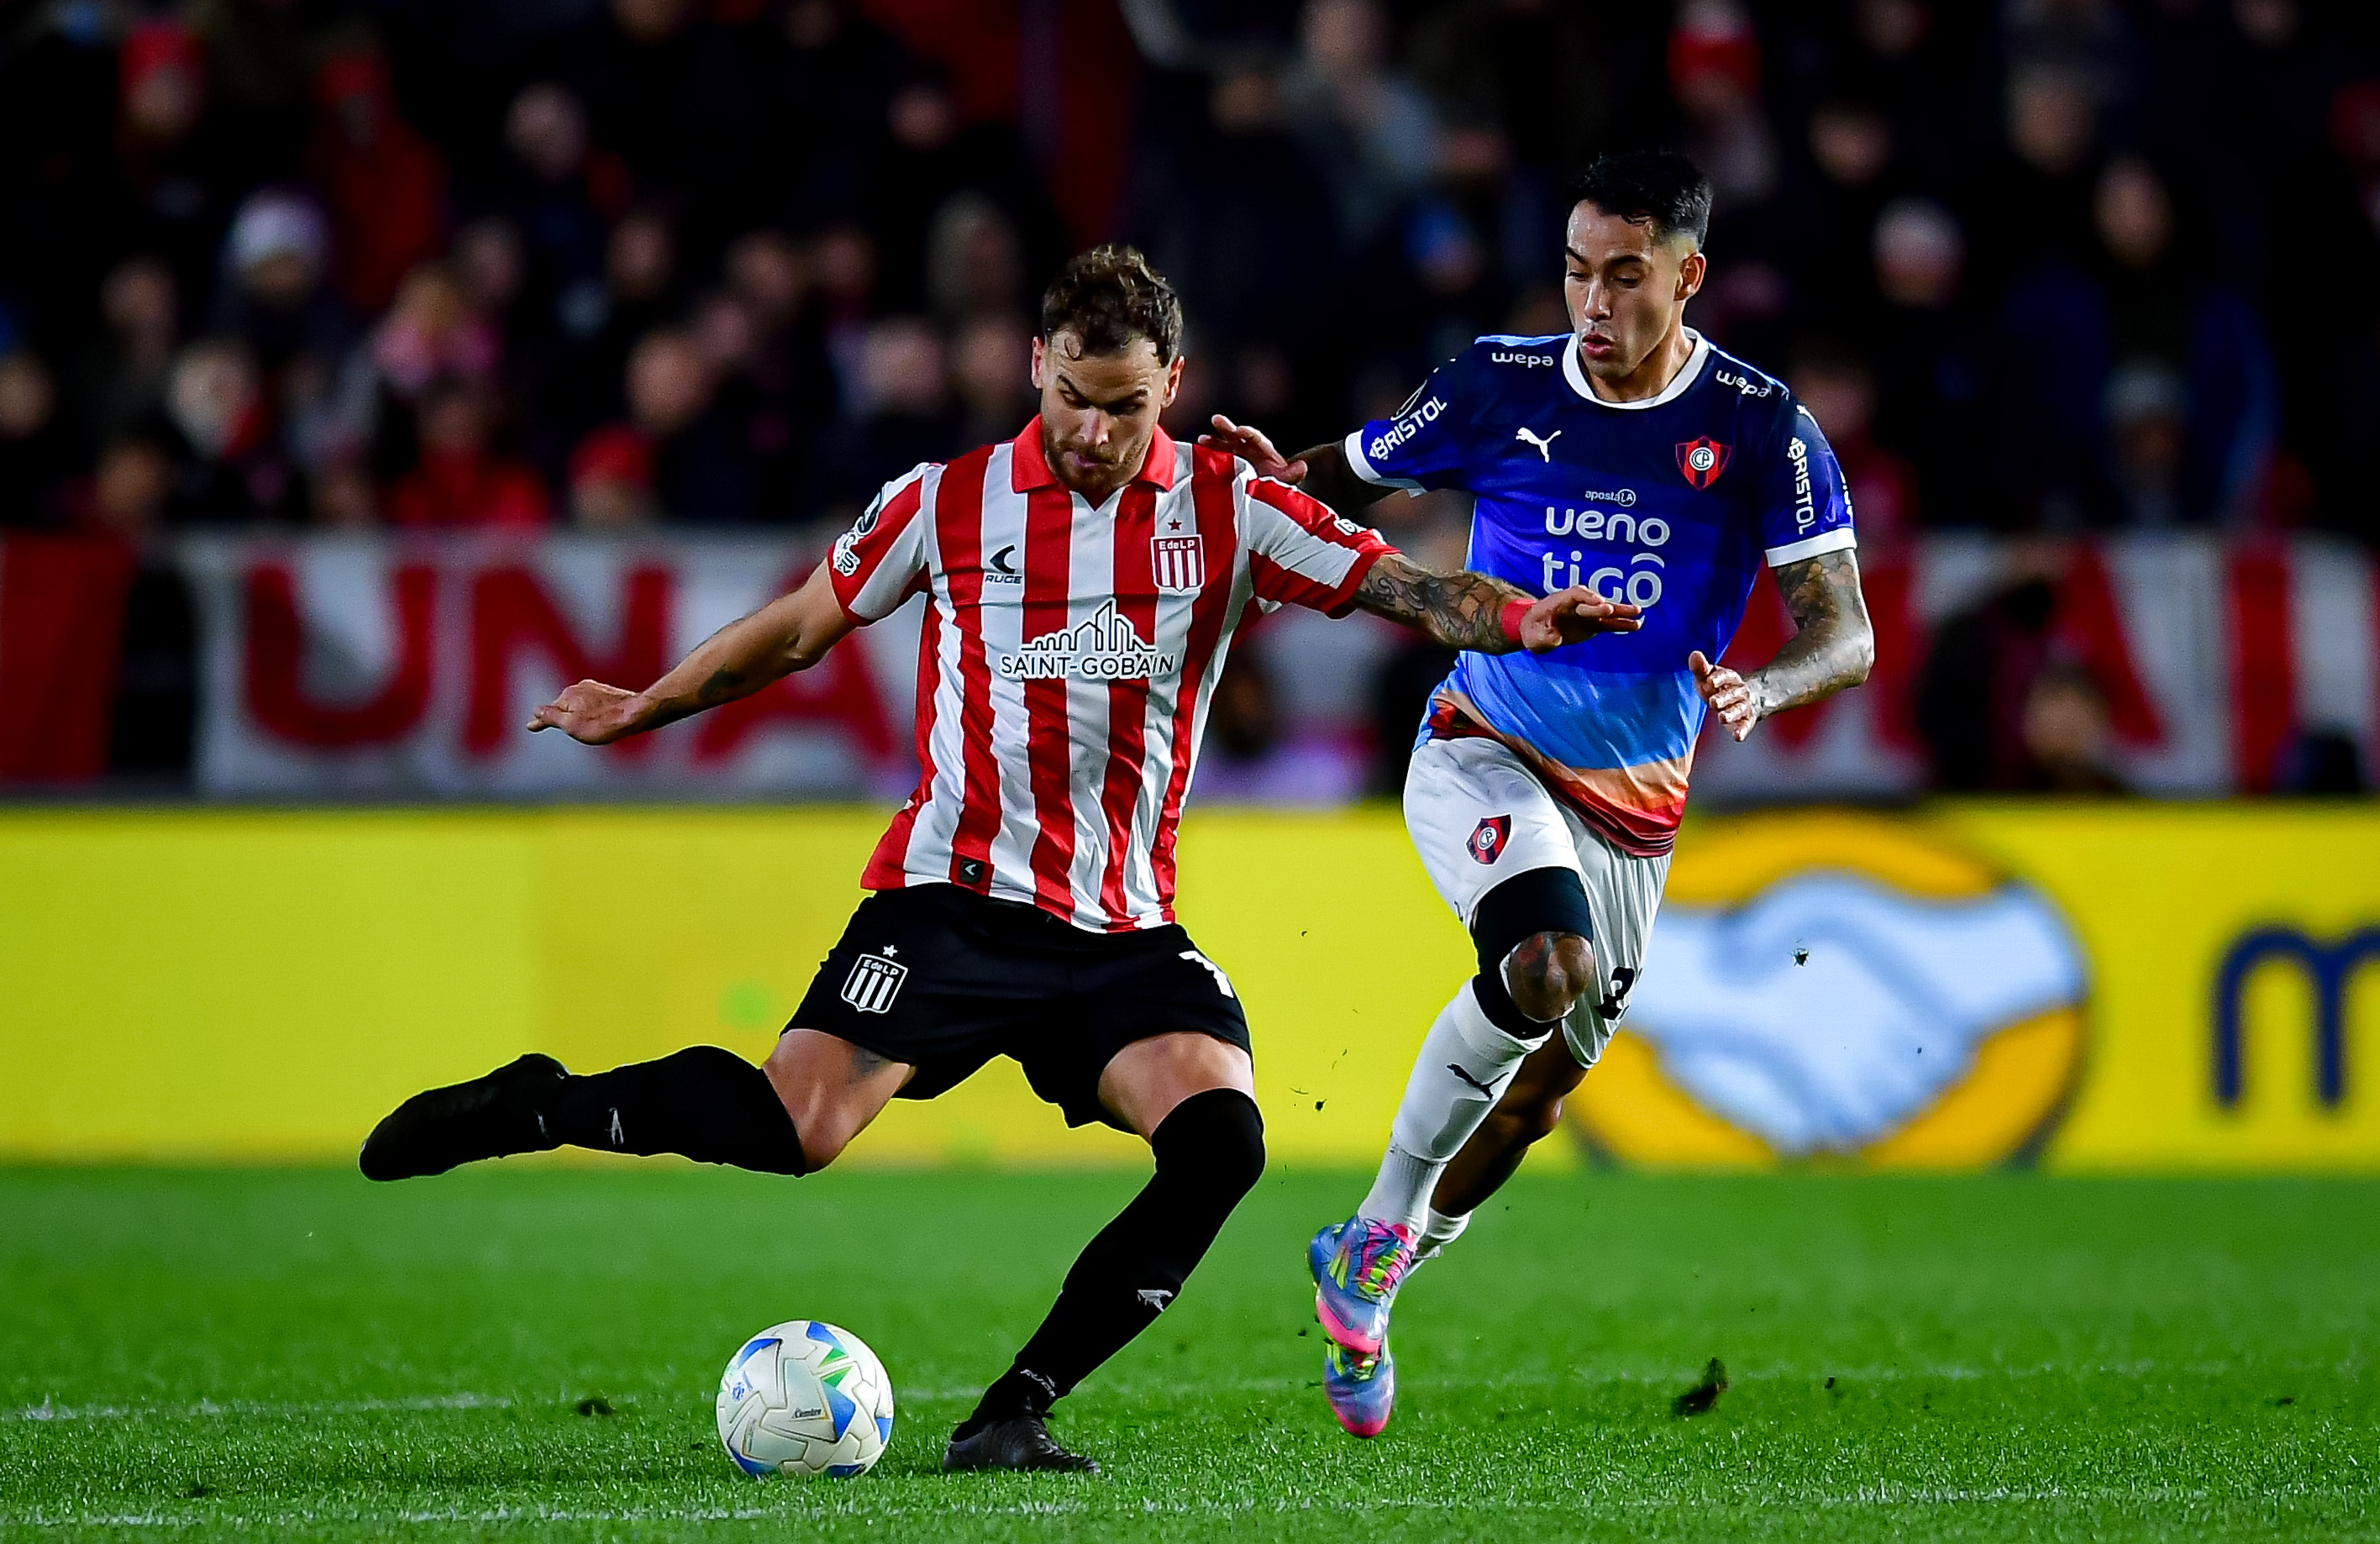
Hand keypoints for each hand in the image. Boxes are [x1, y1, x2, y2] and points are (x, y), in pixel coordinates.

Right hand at [527, 679, 644, 744]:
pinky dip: (592, 713)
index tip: (531, 726)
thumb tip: (535, 713)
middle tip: (567, 733)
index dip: (540, 721)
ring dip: (579, 716)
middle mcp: (580, 687)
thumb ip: (551, 718)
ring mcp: (596, 688)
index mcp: (568, 695)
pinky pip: (594, 704)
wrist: (638, 714)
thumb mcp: (571, 726)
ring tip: (588, 730)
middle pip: (565, 707)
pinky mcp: (610, 693)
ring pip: (580, 705)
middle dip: (562, 718)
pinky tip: (601, 721)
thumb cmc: (604, 724)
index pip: (548, 711)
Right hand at [1196, 415, 1305, 482]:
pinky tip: (1197, 454)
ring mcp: (1235, 458)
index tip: (1241, 431)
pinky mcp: (1225, 468)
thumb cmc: (1276, 487)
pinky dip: (1207, 455)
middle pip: (1237, 436)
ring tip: (1202, 439)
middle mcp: (1248, 451)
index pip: (1256, 438)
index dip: (1248, 433)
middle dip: (1227, 428)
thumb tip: (1302, 467)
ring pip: (1224, 446)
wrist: (1266, 500)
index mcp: (1263, 451)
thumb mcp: (1284, 480)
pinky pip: (1216, 459)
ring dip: (1213, 441)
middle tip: (1216, 420)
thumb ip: (1291, 474)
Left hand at [1522, 586, 1640, 651]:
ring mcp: (1586, 614)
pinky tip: (1637, 625)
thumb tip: (1556, 637)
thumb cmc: (1532, 630)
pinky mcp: (1593, 624)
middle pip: (1591, 602)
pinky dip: (1622, 624)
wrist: (1535, 631)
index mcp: (1559, 601)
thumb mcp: (1533, 636)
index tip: (1597, 602)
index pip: (1575, 594)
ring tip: (1638, 612)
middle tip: (1611, 610)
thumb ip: (1544, 636)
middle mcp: (1576, 605)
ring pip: (1606, 611)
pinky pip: (1609, 623)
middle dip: (1601, 606)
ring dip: (1621, 611)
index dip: (1586, 597)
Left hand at [1689, 650, 1759, 740]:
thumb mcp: (1708, 677)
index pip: (1727, 676)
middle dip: (1724, 698)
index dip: (1719, 678)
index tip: (1710, 681)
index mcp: (1730, 678)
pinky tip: (1737, 737)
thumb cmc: (1719, 687)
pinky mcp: (1747, 720)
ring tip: (1722, 718)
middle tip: (1713, 702)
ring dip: (1732, 713)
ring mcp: (1744, 706)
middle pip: (1733, 694)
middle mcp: (1739, 691)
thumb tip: (1694, 654)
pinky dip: (1742, 731)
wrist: (1745, 698)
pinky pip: (1746, 725)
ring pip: (1739, 709)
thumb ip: (1701, 669)